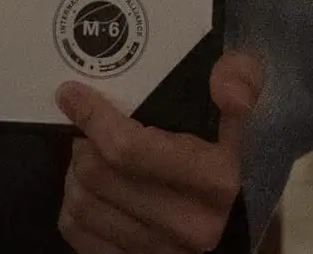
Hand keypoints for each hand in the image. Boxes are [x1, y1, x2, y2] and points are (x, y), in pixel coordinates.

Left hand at [56, 51, 263, 251]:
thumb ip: (241, 79)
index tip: (72, 93)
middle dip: (82, 144)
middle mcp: (191, 227)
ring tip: (88, 158)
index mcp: (214, 180)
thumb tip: (223, 85)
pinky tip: (91, 190)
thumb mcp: (239, 104)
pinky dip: (73, 207)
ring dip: (74, 174)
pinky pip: (77, 234)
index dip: (92, 116)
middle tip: (86, 131)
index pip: (128, 148)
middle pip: (96, 174)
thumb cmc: (223, 148)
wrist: (230, 212)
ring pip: (82, 205)